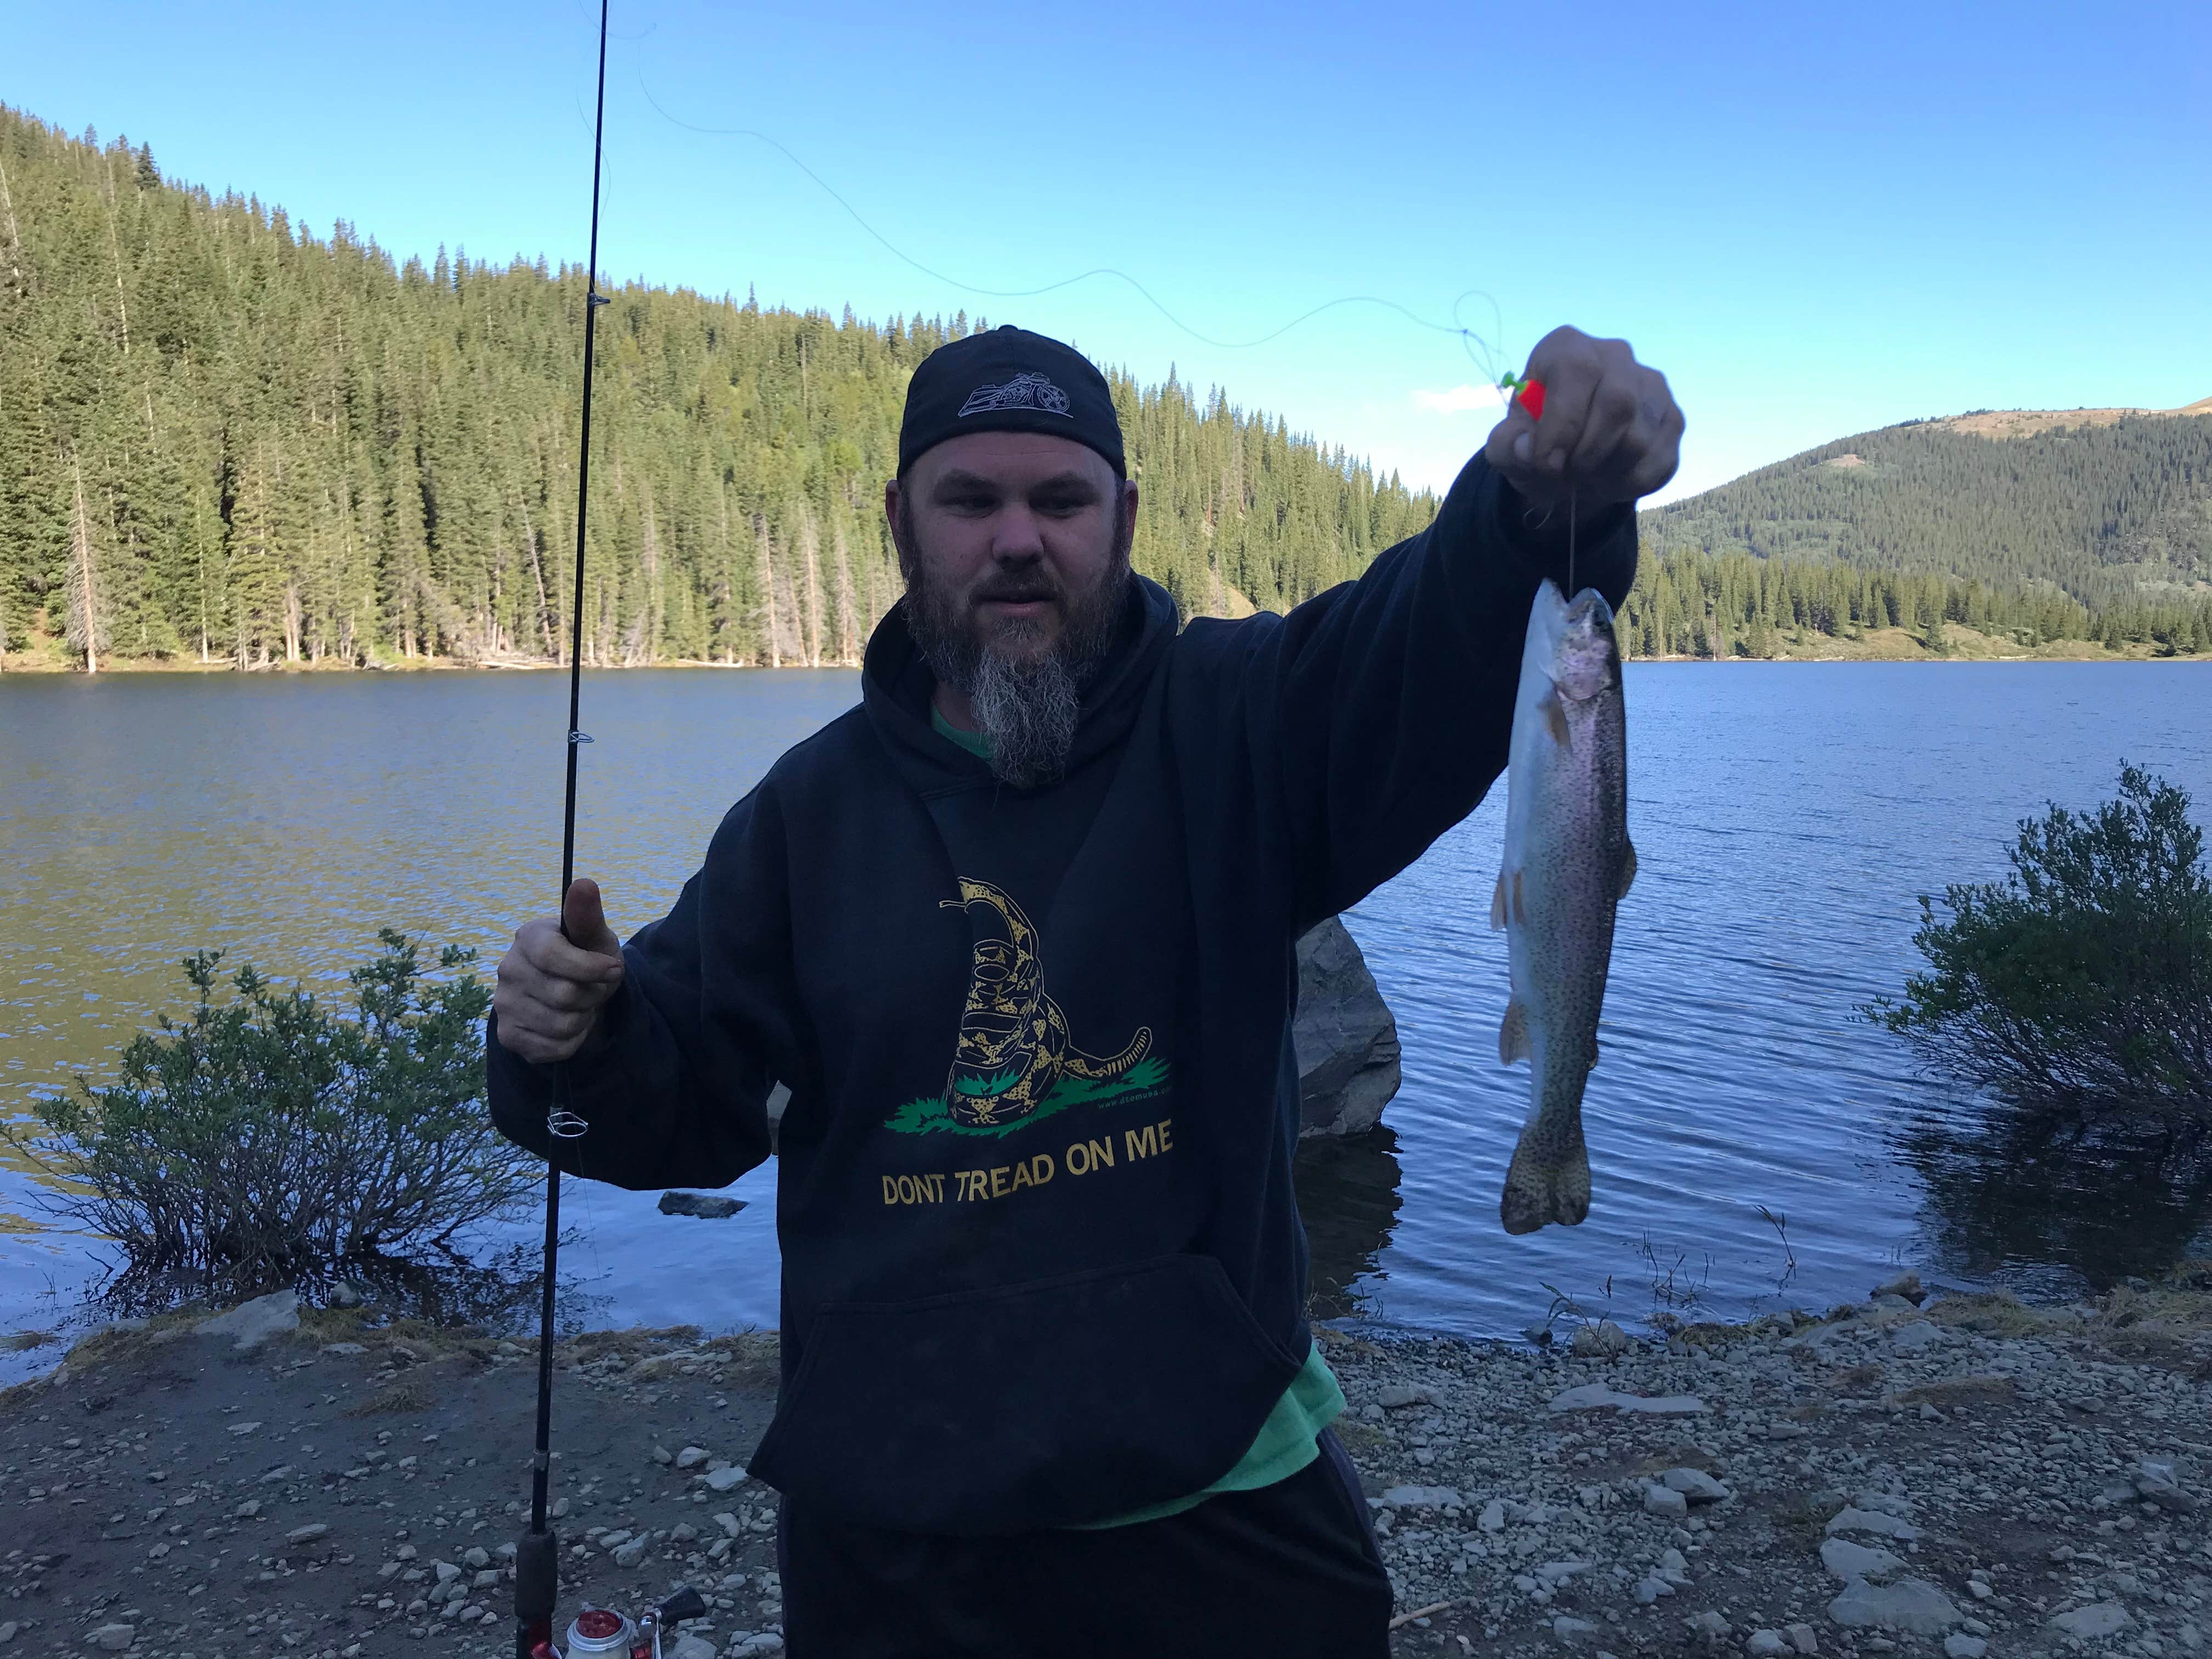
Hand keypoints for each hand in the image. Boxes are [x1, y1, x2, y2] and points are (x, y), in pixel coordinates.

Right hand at [492, 878, 625, 1062]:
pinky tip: (569, 1024)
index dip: (591, 968)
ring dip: (584, 1018)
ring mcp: (504, 1004)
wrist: (576, 994)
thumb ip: (588, 915)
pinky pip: (554, 1048)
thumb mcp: (596, 936)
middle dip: (592, 995)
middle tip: (593, 988)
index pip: (553, 956)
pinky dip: (573, 1040)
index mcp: (528, 937)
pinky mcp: (508, 1035)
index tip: (613, 969)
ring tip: (581, 1005)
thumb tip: (584, 884)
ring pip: (561, 1024)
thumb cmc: (588, 958)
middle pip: (564, 995)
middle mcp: (507, 969)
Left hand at [1486, 326, 1682, 509]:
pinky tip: (1609, 479)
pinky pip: (1659, 459)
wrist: (1569, 463)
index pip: (1577, 370)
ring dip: (1606, 471)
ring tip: (1585, 476)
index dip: (1563, 422)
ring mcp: (1652, 385)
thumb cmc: (1537, 443)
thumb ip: (1506, 445)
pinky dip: (1628, 483)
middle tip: (1567, 473)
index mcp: (1568, 347)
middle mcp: (1615, 355)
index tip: (1546, 462)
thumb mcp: (1507, 446)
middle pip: (1619, 401)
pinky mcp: (1673, 418)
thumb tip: (1527, 448)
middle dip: (1588, 452)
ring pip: (1641, 435)